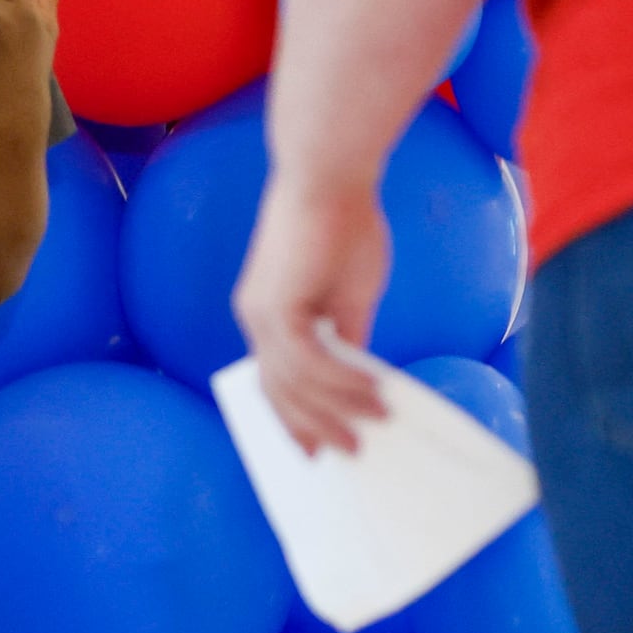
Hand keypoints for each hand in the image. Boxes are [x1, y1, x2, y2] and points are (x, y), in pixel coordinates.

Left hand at [234, 173, 393, 454]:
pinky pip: (309, 363)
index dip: (295, 417)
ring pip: (295, 383)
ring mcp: (262, 314)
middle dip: (314, 427)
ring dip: (339, 408)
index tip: (318, 448)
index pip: (275, 380)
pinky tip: (375, 391)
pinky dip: (342, 382)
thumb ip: (347, 335)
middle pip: (279, 392)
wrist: (331, 179)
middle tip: (350, 452)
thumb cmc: (344, 226)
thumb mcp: (351, 294)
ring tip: (378, 422)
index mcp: (266, 315)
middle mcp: (255, 319)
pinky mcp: (277, 306)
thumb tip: (356, 377)